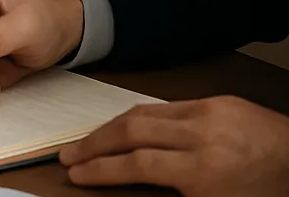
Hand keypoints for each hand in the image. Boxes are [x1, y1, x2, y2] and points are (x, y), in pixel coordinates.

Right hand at [60, 97, 288, 194]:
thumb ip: (180, 192)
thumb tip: (140, 181)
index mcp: (202, 170)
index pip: (134, 164)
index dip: (100, 169)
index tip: (76, 173)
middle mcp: (198, 134)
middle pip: (130, 130)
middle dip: (95, 142)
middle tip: (70, 153)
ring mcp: (207, 112)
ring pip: (145, 111)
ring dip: (113, 125)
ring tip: (92, 138)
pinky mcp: (218, 100)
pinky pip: (170, 105)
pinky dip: (146, 116)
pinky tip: (134, 126)